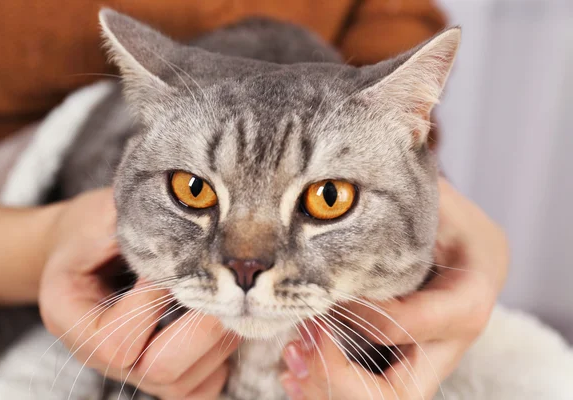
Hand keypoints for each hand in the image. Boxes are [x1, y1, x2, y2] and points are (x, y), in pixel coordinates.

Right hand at [39, 188, 238, 398]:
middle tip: (223, 289)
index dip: (155, 302)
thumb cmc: (88, 231)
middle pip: (158, 371)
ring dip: (218, 341)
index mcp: (71, 319)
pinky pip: (202, 386)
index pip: (116, 339)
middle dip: (201, 329)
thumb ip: (139, 225)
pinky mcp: (163, 371)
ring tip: (227, 298)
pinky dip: (221, 358)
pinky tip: (224, 320)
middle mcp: (99, 356)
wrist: (81, 250)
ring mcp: (133, 369)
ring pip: (185, 383)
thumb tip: (196, 227)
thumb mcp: (100, 216)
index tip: (176, 262)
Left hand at [280, 178, 508, 398]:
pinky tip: (296, 371)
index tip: (320, 293)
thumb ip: (409, 192)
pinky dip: (330, 385)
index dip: (359, 314)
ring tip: (291, 362)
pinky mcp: (406, 363)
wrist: (472, 253)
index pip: (407, 324)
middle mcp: (449, 342)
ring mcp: (427, 359)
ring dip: (330, 387)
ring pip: (383, 397)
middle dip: (341, 379)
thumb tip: (363, 161)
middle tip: (297, 348)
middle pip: (400, 392)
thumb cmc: (453, 222)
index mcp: (466, 301)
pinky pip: (371, 389)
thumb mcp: (439, 203)